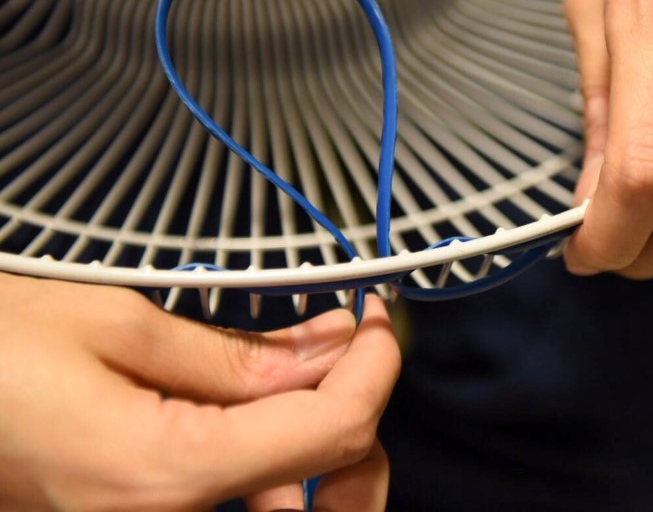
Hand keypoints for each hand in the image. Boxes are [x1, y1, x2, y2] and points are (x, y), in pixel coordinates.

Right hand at [0, 273, 399, 510]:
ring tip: (306, 372)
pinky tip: (259, 406)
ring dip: (323, 444)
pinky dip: (271, 460)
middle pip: (331, 490)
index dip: (377, 364)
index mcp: (166, 474)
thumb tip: (327, 346)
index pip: (336, 430)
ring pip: (291, 504)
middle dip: (360, 423)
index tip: (379, 319)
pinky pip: (235, 499)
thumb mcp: (113, 322)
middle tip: (352, 353)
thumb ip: (237, 351)